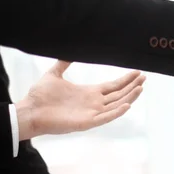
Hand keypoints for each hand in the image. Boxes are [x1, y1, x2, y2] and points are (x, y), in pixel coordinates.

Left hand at [15, 60, 144, 139]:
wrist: (29, 110)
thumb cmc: (39, 96)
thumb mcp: (54, 74)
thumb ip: (63, 63)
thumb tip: (68, 51)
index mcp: (88, 93)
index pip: (112, 86)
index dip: (125, 80)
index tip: (137, 72)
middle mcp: (93, 103)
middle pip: (119, 94)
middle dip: (132, 86)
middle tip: (144, 77)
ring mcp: (91, 113)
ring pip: (116, 105)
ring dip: (129, 97)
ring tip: (141, 87)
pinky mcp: (86, 122)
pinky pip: (106, 117)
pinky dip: (117, 112)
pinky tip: (127, 104)